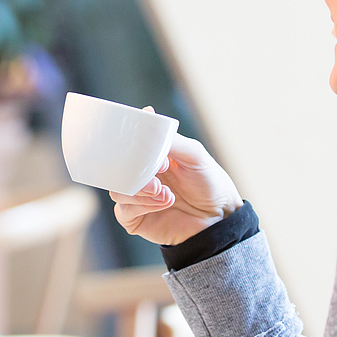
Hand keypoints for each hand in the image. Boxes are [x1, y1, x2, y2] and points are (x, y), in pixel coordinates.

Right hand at [110, 111, 242, 244]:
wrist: (219, 218)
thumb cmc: (210, 184)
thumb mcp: (194, 154)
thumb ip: (171, 140)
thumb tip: (148, 116)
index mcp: (150, 158)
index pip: (126, 146)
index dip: (130, 144)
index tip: (142, 145)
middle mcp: (140, 176)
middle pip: (117, 169)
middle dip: (134, 171)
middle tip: (158, 174)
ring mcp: (137, 197)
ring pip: (117, 190)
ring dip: (140, 191)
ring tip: (164, 193)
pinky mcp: (136, 219)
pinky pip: (123, 210)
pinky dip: (142, 206)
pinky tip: (164, 203)